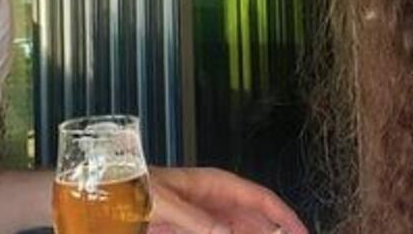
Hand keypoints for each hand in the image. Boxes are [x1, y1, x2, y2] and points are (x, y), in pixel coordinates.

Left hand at [147, 167, 308, 233]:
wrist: (110, 196)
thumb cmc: (135, 188)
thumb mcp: (166, 203)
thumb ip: (197, 221)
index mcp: (215, 184)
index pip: (261, 198)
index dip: (285, 216)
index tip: (302, 233)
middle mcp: (215, 200)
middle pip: (255, 220)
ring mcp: (205, 218)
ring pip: (240, 232)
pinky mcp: (193, 231)